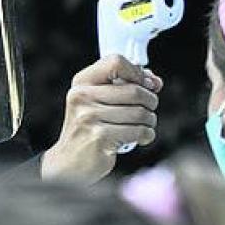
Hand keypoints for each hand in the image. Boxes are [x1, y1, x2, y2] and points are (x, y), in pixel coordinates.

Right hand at [41, 55, 161, 184]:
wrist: (69, 162)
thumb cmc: (89, 129)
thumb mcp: (99, 101)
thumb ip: (126, 86)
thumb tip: (155, 82)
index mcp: (82, 83)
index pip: (115, 62)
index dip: (137, 73)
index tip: (144, 84)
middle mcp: (82, 97)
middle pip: (134, 91)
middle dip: (150, 101)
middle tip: (148, 109)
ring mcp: (89, 118)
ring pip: (140, 113)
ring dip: (149, 121)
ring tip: (143, 125)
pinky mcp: (100, 138)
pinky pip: (138, 131)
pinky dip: (146, 135)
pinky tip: (140, 137)